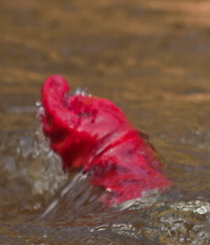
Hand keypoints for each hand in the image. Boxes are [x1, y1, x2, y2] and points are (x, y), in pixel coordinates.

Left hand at [41, 75, 170, 204]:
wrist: (126, 163)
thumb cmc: (118, 136)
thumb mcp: (104, 109)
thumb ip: (85, 103)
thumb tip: (74, 101)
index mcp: (66, 126)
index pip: (50, 104)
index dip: (52, 89)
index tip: (57, 80)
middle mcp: (60, 142)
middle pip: (49, 120)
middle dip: (55, 105)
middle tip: (65, 95)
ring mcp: (64, 155)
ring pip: (56, 133)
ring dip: (62, 119)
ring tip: (78, 112)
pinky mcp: (71, 164)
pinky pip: (65, 144)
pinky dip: (69, 133)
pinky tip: (83, 128)